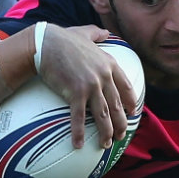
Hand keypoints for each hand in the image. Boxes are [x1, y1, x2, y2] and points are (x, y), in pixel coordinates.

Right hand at [37, 24, 139, 147]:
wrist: (46, 43)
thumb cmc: (64, 38)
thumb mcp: (85, 33)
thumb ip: (97, 34)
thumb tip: (106, 32)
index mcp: (109, 64)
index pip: (125, 86)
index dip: (130, 102)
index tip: (132, 113)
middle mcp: (103, 76)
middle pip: (116, 106)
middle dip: (121, 124)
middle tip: (120, 137)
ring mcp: (91, 86)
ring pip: (102, 115)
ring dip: (105, 133)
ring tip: (105, 145)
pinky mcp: (75, 93)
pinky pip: (79, 117)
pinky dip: (79, 133)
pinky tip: (79, 145)